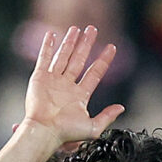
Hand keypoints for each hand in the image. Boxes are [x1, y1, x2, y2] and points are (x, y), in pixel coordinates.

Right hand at [21, 25, 123, 143]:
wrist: (44, 132)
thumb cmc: (66, 133)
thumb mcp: (93, 128)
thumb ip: (107, 116)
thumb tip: (121, 107)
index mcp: (80, 95)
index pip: (95, 72)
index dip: (103, 60)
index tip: (111, 47)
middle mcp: (67, 85)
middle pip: (79, 59)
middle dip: (86, 44)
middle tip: (92, 29)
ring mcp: (53, 80)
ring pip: (63, 56)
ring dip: (70, 42)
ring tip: (76, 29)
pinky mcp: (40, 78)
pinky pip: (44, 58)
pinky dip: (48, 46)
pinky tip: (52, 35)